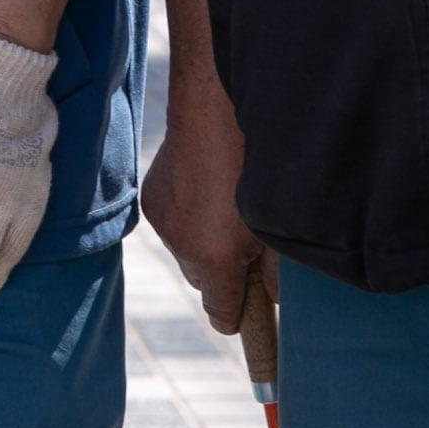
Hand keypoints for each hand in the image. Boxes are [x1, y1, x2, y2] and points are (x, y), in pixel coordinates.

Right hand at [142, 89, 270, 332]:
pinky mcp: (151, 199)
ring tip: (226, 203)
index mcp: (213, 260)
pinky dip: (188, 215)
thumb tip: (273, 299)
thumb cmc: (255, 165)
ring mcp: (162, 222)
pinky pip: (173, 222)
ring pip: (186, 251)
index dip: (238, 317)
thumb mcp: (278, 225)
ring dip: (204, 240)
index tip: (250, 313)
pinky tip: (207, 185)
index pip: (221, 316)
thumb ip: (276, 272)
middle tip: (248, 243)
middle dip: (222, 272)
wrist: (215, 109)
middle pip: (203, 282)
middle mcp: (181, 246)